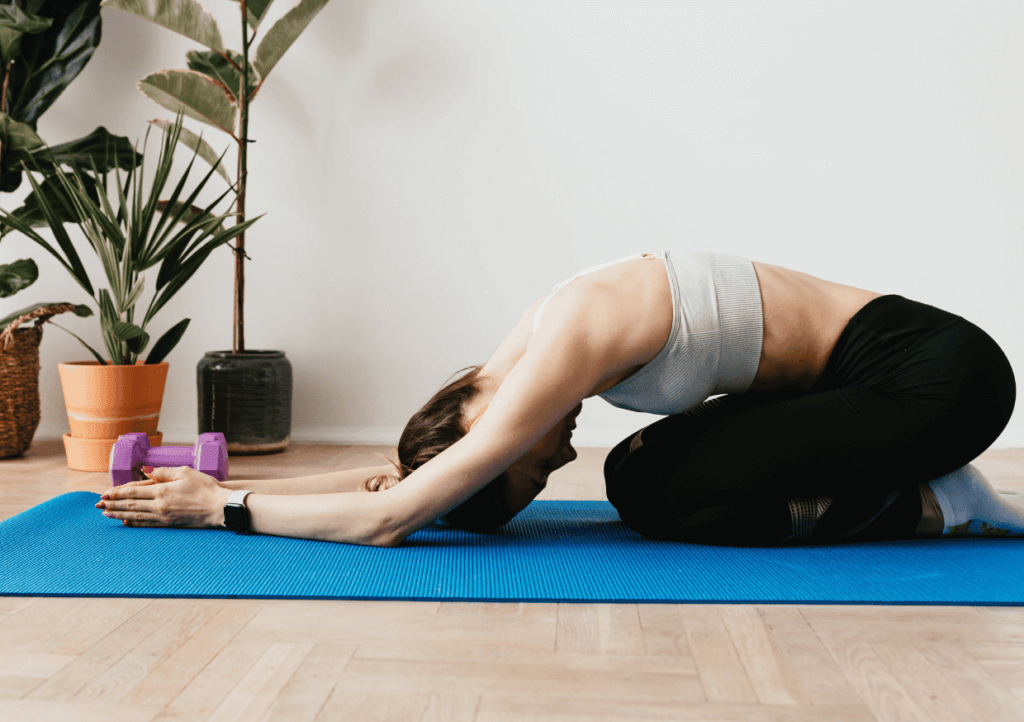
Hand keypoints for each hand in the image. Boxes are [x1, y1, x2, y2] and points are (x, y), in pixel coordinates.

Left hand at [95, 466, 231, 527]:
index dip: (117, 492)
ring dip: (119, 514)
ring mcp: (163, 516)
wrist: (220, 508)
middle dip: (113, 504)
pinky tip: (125, 522)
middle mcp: (159, 505)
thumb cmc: (206, 487)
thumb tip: (144, 471)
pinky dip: (133, 523)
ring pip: (135, 516)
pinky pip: (146, 524)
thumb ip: (163, 471)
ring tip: (106, 513)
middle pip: (130, 504)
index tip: (105, 492)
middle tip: (98, 504)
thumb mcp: (185, 472)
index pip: (133, 491)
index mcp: (162, 490)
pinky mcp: (169, 524)